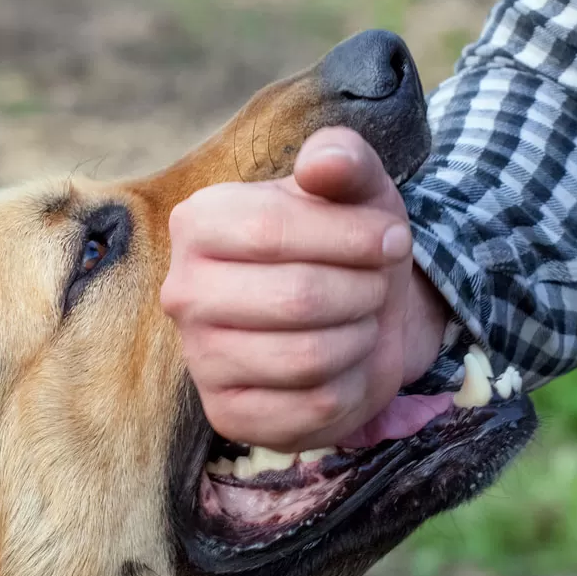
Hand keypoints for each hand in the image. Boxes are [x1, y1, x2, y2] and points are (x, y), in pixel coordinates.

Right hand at [160, 127, 450, 452]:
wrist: (354, 315)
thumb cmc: (345, 244)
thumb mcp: (355, 189)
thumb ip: (343, 159)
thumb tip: (322, 164)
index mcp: (198, 223)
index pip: (271, 231)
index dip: (352, 238)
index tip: (392, 240)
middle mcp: (184, 293)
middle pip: (296, 298)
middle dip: (362, 291)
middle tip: (374, 286)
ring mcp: (200, 360)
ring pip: (308, 357)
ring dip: (359, 337)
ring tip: (358, 321)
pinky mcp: (228, 416)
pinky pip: (314, 406)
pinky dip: (351, 385)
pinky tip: (343, 366)